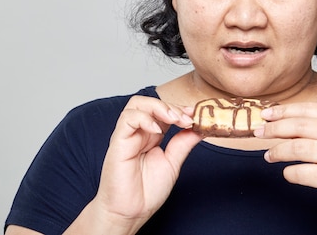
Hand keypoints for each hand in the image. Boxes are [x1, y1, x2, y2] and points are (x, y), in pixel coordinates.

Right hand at [91, 96, 201, 229]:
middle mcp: (139, 132)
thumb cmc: (146, 191)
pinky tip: (157, 130)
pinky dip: (144, 118)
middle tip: (187, 118)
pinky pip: (127, 119)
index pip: (164, 110)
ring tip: (174, 119)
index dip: (181, 109)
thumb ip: (183, 144)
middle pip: (151, 103)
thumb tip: (199, 128)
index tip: (196, 114)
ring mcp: (128, 136)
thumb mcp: (173, 163)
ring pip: (137, 104)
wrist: (130, 212)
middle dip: (172, 106)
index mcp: (152, 135)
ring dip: (158, 107)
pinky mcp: (118, 142)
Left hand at [255, 102, 316, 213]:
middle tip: (259, 133)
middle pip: (298, 126)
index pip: (308, 109)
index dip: (283, 111)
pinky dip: (289, 173)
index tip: (266, 114)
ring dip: (277, 151)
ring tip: (269, 156)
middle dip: (274, 129)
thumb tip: (282, 121)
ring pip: (297, 148)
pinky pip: (301, 172)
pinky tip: (288, 173)